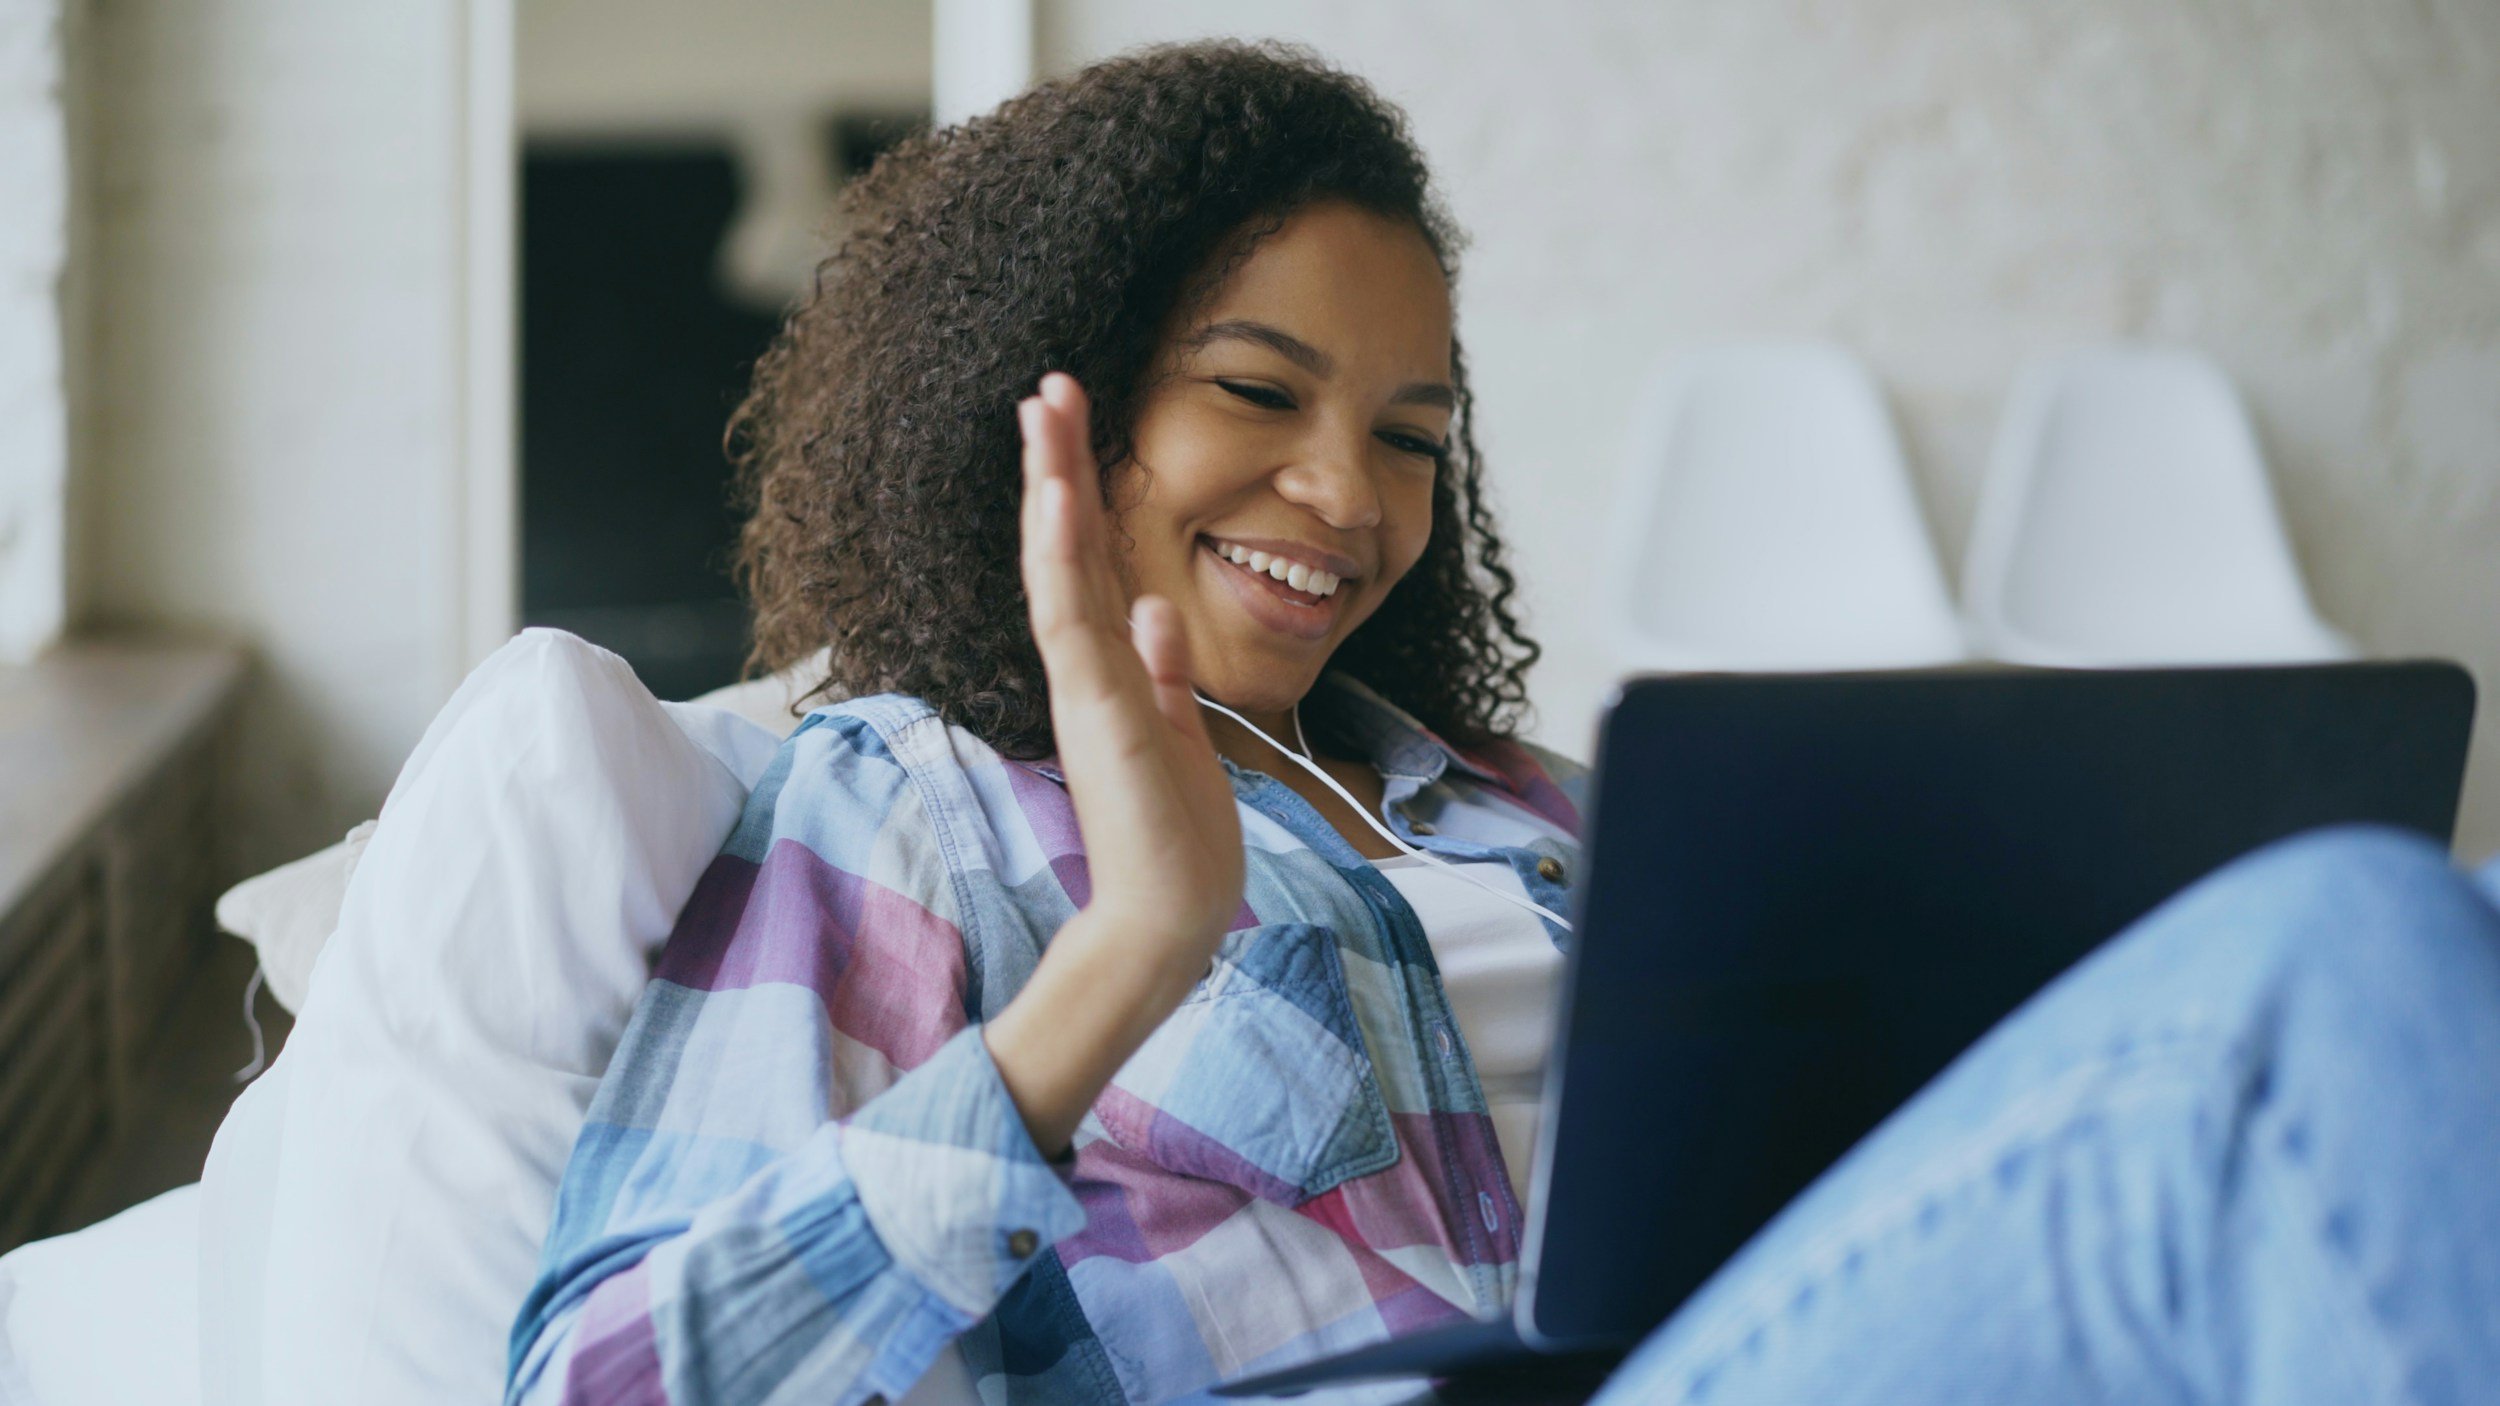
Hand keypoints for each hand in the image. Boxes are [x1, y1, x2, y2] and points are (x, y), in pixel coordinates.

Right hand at [1016, 373, 1244, 953]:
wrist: (1172, 914)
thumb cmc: (1176, 836)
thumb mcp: (1179, 731)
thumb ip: (1163, 670)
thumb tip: (1154, 609)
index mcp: (1110, 669)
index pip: (1087, 562)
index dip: (1078, 491)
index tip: (1072, 422)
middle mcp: (1088, 668)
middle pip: (1064, 547)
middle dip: (1058, 464)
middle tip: (1048, 385)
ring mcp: (1087, 687)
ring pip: (1058, 568)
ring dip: (1052, 487)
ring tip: (1044, 410)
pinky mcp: (1098, 713)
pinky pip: (1069, 622)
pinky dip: (1058, 559)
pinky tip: (1055, 499)